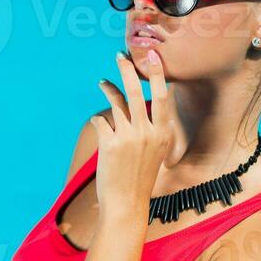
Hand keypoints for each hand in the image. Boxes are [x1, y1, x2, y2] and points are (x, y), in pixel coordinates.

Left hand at [89, 48, 174, 214]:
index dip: (157, 73)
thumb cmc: (141, 179)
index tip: (151, 56)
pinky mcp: (109, 144)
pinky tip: (98, 124)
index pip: (163, 96)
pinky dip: (98, 121)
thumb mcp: (156, 153)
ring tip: (102, 81)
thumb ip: (152, 130)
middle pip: (137, 91)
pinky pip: (101, 121)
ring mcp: (129, 137)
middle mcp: (148, 132)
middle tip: (120, 56)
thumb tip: (144, 107)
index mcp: (163, 134)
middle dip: (127, 70)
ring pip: (117, 102)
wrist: (127, 203)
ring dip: (108, 88)